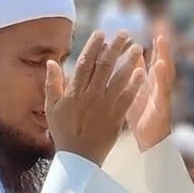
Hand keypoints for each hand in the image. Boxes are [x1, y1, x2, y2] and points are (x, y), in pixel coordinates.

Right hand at [46, 32, 146, 164]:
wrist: (78, 158)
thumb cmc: (63, 132)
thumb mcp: (51, 107)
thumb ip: (52, 83)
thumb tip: (51, 62)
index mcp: (73, 92)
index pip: (84, 63)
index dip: (93, 47)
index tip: (102, 33)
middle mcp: (89, 96)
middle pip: (104, 66)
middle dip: (115, 48)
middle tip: (125, 33)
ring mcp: (104, 106)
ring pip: (118, 79)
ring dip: (129, 62)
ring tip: (138, 48)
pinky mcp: (116, 117)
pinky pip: (127, 98)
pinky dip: (134, 85)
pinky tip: (142, 73)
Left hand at [125, 35, 175, 151]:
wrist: (148, 141)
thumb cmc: (141, 116)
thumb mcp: (134, 92)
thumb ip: (134, 74)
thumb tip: (131, 56)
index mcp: (150, 84)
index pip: (151, 63)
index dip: (153, 50)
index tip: (152, 35)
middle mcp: (158, 88)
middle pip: (162, 65)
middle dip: (162, 51)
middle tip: (161, 36)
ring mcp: (162, 97)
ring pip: (165, 75)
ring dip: (165, 58)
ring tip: (162, 43)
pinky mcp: (163, 107)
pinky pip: (163, 90)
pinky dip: (163, 77)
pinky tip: (161, 66)